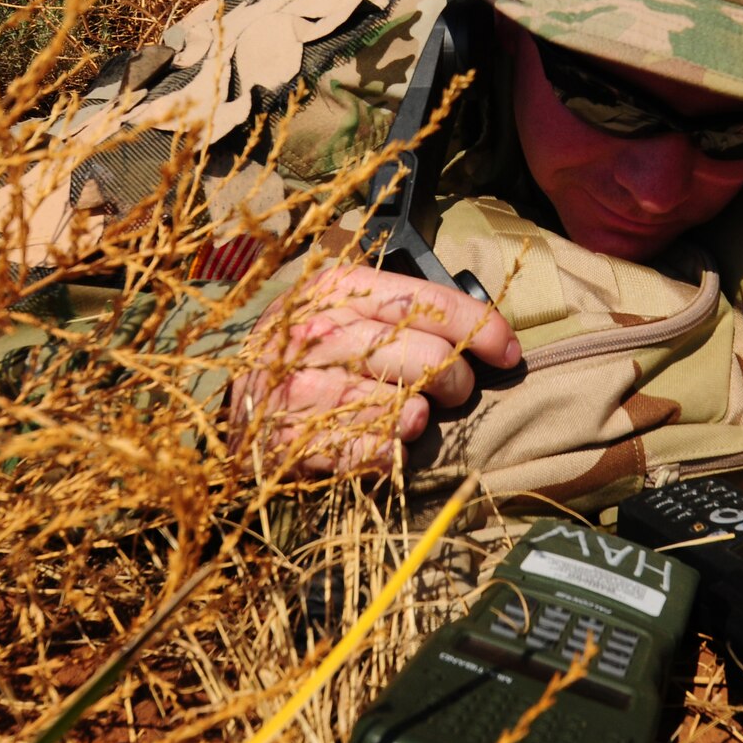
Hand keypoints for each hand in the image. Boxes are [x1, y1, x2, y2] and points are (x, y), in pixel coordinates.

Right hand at [234, 264, 519, 473]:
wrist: (235, 397)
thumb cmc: (309, 349)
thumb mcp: (346, 307)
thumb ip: (405, 310)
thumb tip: (486, 335)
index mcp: (338, 289)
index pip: (427, 303)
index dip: (480, 328)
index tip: (508, 353)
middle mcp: (317, 331)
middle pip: (427, 360)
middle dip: (458, 382)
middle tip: (456, 392)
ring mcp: (300, 386)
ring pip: (402, 408)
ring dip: (421, 418)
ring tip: (416, 416)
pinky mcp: (289, 438)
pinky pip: (367, 452)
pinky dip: (388, 453)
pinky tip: (388, 445)